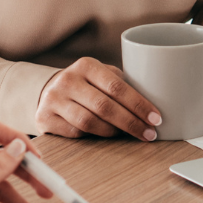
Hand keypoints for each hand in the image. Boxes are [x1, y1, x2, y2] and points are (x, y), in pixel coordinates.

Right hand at [37, 57, 160, 140]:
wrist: (49, 91)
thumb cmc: (87, 86)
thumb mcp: (102, 76)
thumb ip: (123, 84)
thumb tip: (157, 101)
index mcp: (87, 65)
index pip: (117, 86)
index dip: (138, 104)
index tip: (156, 118)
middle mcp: (67, 80)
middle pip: (104, 106)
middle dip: (131, 122)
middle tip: (149, 133)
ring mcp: (53, 99)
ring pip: (89, 122)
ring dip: (114, 132)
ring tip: (129, 134)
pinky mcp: (45, 118)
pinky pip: (76, 133)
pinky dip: (94, 136)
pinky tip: (106, 136)